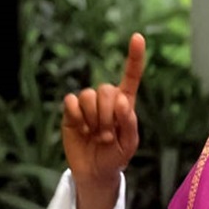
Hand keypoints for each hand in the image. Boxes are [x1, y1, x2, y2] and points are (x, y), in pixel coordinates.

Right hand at [64, 34, 144, 208]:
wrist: (94, 171)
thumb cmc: (116, 156)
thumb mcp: (129, 143)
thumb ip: (129, 122)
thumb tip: (122, 100)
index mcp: (126, 103)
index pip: (131, 76)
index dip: (134, 57)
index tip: (137, 37)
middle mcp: (107, 99)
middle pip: (106, 89)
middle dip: (107, 114)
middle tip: (107, 135)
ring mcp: (88, 104)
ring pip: (88, 95)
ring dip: (93, 118)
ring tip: (96, 134)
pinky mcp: (70, 111)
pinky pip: (71, 101)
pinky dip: (77, 117)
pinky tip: (81, 129)